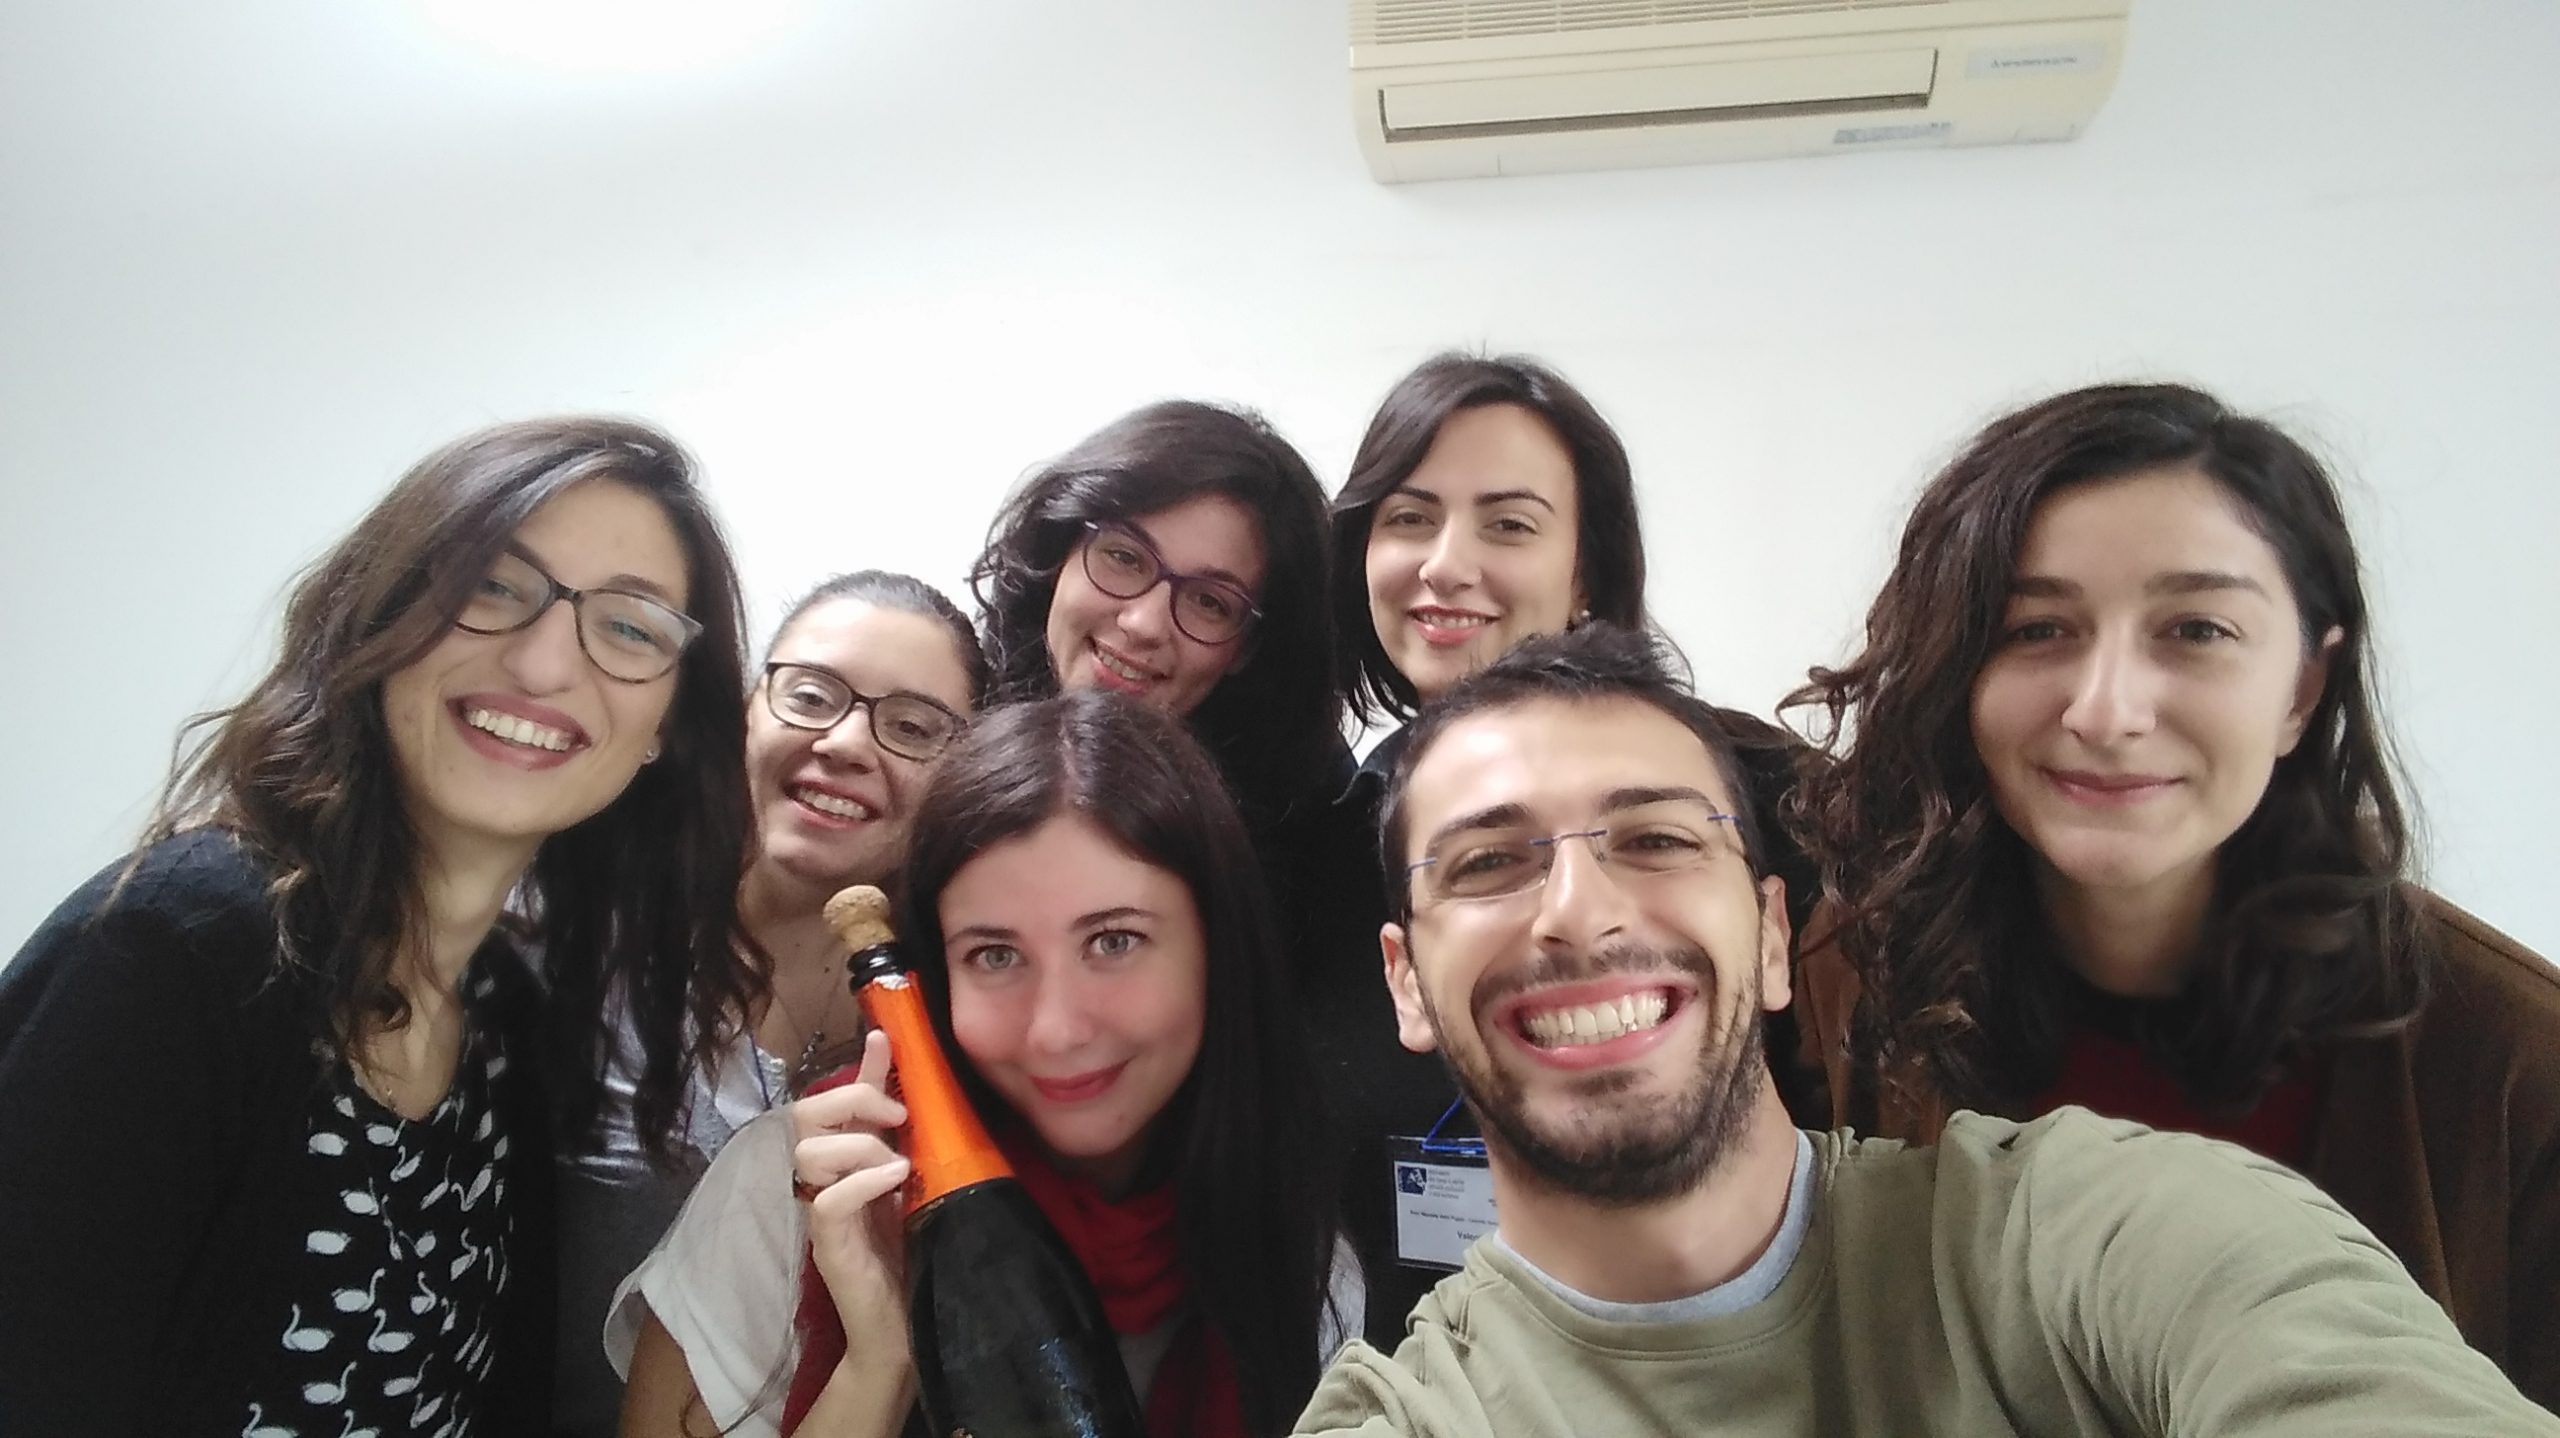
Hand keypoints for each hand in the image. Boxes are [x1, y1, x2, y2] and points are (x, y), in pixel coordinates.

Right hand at [791, 1029, 913, 1354]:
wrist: (899, 1324)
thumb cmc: (908, 1253)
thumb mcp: (914, 1184)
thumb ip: (907, 1142)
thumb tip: (919, 1094)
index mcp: (846, 1161)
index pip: (836, 1101)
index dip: (858, 1067)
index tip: (882, 1038)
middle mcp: (824, 1180)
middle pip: (804, 1115)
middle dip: (851, 1098)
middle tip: (896, 1115)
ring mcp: (820, 1210)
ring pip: (809, 1153)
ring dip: (860, 1146)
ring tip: (900, 1166)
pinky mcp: (827, 1245)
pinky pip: (827, 1200)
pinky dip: (863, 1181)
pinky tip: (896, 1180)